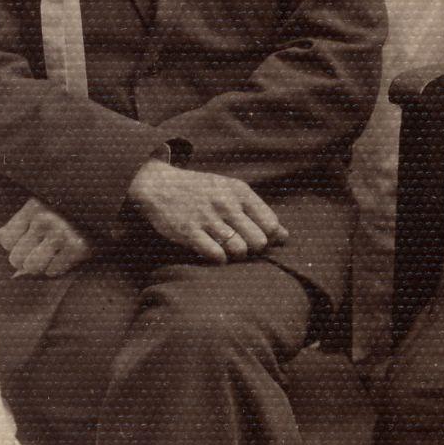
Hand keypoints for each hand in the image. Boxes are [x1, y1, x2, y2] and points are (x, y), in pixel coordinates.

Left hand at [0, 199, 95, 278]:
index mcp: (33, 207)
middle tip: (41, 251)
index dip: (14, 246)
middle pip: (16, 258)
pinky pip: (53, 272)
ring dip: (40, 266)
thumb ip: (17, 224)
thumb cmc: (67, 213)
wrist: (105, 211)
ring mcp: (61, 234)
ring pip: (32, 267)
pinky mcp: (77, 249)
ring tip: (51, 255)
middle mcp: (45, 219)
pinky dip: (57, 269)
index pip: (5, 240)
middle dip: (26, 259)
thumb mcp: (40, 210)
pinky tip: (65, 256)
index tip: (28, 240)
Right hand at [127, 160, 284, 263]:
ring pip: (239, 250)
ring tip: (227, 249)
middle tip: (242, 245)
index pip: (271, 224)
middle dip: (253, 249)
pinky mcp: (188, 231)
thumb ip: (258, 211)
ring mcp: (206, 217)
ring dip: (236, 255)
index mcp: (239, 191)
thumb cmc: (200, 192)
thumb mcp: (230, 191)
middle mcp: (225, 203)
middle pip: (258, 241)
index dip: (269, 237)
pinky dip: (219, 259)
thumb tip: (285, 237)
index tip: (257, 237)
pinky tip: (214, 253)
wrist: (158, 185)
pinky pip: (215, 255)